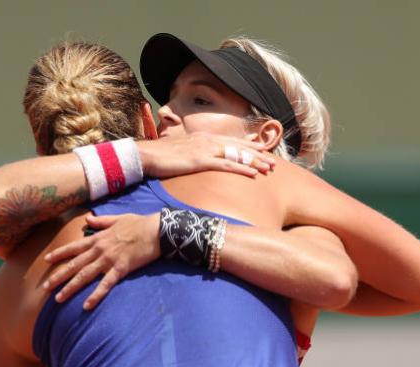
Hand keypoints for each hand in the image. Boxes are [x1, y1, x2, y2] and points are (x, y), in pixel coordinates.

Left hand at [43, 213, 160, 309]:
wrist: (156, 230)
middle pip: (75, 264)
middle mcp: (99, 250)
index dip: (60, 254)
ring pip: (85, 276)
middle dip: (58, 276)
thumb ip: (101, 221)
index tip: (46, 260)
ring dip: (70, 288)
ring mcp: (109, 260)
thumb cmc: (139, 224)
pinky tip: (86, 305)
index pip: (74, 247)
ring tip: (58, 299)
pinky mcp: (121, 269)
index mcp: (98, 238)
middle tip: (45, 287)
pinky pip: (105, 284)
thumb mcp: (118, 219)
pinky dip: (95, 295)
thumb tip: (88, 220)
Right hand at [137, 132, 274, 178]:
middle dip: (258, 154)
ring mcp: (205, 150)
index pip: (231, 141)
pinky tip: (253, 174)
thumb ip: (192, 153)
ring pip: (237, 154)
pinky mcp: (201, 161)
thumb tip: (198, 160)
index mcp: (203, 138)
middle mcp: (207, 141)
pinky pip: (226, 165)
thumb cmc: (159, 156)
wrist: (145, 154)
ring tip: (270, 168)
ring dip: (255, 161)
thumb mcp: (180, 152)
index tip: (262, 150)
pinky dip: (242, 168)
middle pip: (239, 146)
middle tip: (273, 161)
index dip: (248, 146)